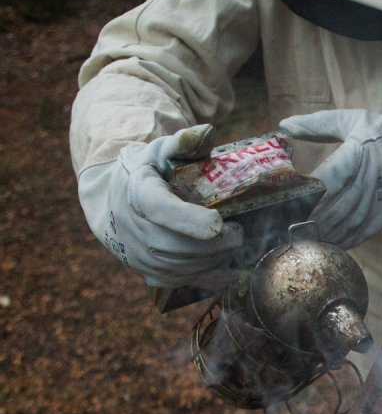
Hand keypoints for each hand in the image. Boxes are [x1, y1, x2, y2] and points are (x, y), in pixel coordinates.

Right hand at [77, 124, 242, 287]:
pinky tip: (222, 257)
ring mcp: (143, 259)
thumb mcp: (159, 152)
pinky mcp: (153, 276)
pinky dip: (212, 271)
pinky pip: (189, 280)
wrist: (111, 203)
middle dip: (220, 242)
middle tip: (239, 230)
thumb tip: (208, 133)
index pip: (165, 213)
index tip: (220, 220)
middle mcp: (137, 232)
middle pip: (185, 247)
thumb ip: (184, 143)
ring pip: (191, 267)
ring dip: (219, 257)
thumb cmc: (144, 173)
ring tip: (230, 240)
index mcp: (139, 196)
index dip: (194, 222)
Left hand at [279, 109, 381, 248]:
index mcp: (354, 158)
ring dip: (323, 235)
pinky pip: (359, 234)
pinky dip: (342, 241)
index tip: (284, 203)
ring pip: (344, 226)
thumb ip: (318, 124)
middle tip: (287, 228)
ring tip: (303, 240)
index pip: (323, 182)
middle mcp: (364, 184)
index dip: (304, 196)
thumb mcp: (355, 121)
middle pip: (331, 210)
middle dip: (308, 222)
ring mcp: (375, 204)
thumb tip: (284, 125)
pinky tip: (328, 244)